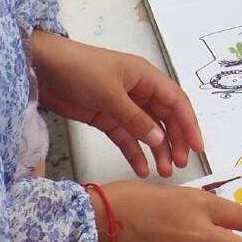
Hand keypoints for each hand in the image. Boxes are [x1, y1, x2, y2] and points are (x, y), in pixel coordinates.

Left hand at [29, 31, 201, 177]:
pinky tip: (141, 169)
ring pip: (147, 131)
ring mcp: (123, 106)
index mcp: (146, 78)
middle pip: (165, 118)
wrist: (43, 68)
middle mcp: (139, 92)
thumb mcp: (110, 93)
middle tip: (180, 165)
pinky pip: (126, 138)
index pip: (176, 102)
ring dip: (157, 150)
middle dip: (175, 141)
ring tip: (163, 172)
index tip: (197, 147)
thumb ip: (135, 118)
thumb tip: (160, 139)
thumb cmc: (81, 71)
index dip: (189, 124)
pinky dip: (134, 153)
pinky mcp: (106, 118)